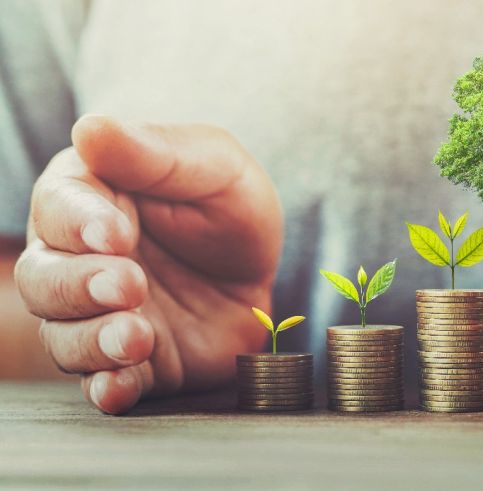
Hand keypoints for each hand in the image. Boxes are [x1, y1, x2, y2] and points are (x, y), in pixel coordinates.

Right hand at [14, 115, 281, 413]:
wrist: (261, 274)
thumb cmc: (229, 208)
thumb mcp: (214, 167)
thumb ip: (157, 153)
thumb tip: (90, 128)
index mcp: (91, 198)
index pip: (59, 205)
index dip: (78, 222)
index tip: (115, 233)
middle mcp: (79, 260)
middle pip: (43, 277)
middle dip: (80, 285)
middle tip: (130, 283)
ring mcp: (99, 316)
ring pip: (63, 334)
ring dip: (93, 340)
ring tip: (138, 336)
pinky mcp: (129, 362)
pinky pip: (102, 382)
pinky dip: (107, 387)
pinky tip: (121, 385)